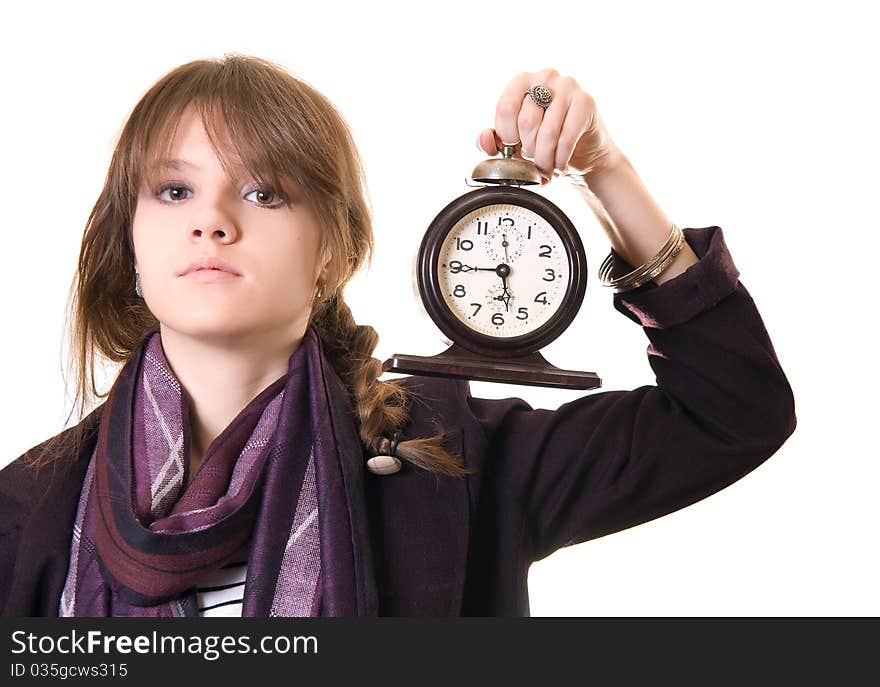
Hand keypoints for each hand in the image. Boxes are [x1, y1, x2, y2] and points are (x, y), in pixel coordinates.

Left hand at [476, 68, 622, 185]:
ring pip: (548, 131)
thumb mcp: (514, 144)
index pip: (505, 107)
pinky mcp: (586, 101)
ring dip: (544, 159)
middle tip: (534, 160)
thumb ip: (492, 142)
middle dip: (528, 150)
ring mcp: (568, 85)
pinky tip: (559, 165)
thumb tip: (485, 138)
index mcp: (521, 81)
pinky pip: (567, 137)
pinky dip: (560, 159)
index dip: (508, 136)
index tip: (515, 148)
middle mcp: (545, 76)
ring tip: (546, 168)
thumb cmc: (542, 142)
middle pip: (527, 120)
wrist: (582, 150)